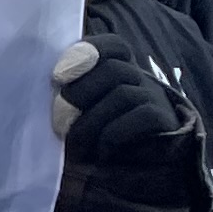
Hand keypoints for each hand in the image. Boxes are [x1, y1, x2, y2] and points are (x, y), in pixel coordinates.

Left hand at [53, 40, 208, 211]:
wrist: (134, 166)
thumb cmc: (91, 133)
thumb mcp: (76, 109)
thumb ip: (67, 91)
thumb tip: (48, 82)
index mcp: (116, 68)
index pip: (113, 46)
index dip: (88, 51)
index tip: (58, 75)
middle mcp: (138, 79)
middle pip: (113, 70)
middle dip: (79, 93)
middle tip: (60, 118)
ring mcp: (154, 98)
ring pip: (122, 95)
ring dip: (91, 122)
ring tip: (75, 143)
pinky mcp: (163, 121)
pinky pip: (140, 116)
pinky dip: (114, 134)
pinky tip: (102, 150)